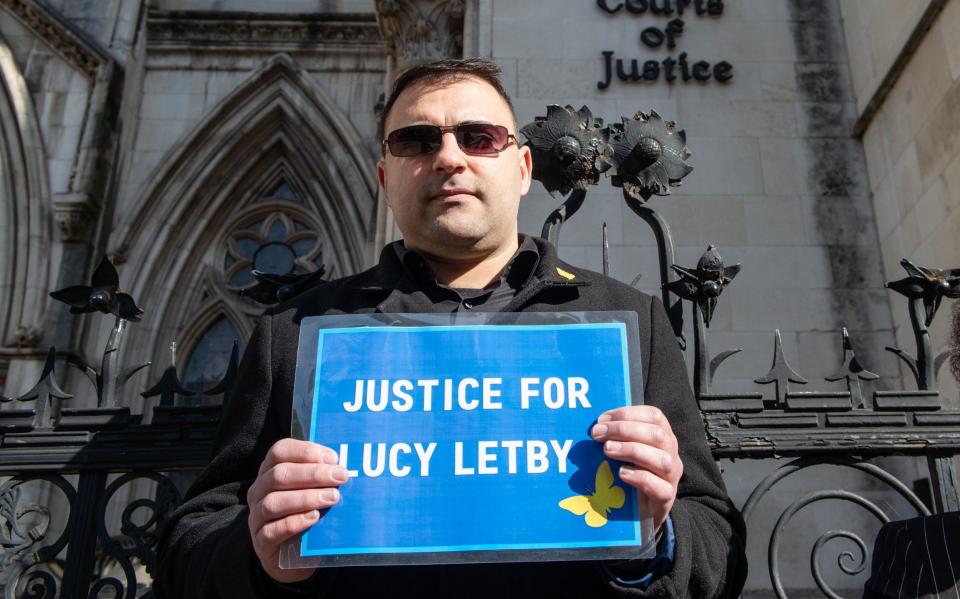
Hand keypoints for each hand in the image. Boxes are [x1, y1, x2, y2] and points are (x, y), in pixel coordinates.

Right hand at [246, 439, 347, 583]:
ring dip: (306, 497)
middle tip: (340, 477)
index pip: (280, 451)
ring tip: (332, 498)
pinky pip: (272, 531)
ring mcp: (256, 517)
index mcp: (270, 471)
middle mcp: (259, 491)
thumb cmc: (307, 514)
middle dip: (313, 474)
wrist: (295, 557)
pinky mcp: (261, 543)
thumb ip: (324, 478)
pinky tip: (314, 518)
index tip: (333, 458)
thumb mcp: (313, 491)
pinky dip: (293, 523)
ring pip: (273, 502)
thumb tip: (346, 468)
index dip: (306, 451)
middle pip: (279, 475)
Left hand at [591, 406, 681, 533]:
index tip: (602, 419)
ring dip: (631, 450)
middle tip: (597, 434)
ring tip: (607, 450)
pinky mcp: (666, 498)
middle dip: (624, 430)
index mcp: (662, 436)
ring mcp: (671, 476)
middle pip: (657, 434)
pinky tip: (621, 473)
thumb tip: (594, 426)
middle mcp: (671, 453)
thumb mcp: (624, 452)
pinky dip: (640, 477)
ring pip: (662, 459)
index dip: (628, 413)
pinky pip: (660, 487)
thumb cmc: (630, 474)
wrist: (640, 512)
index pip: (654, 415)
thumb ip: (616, 437)